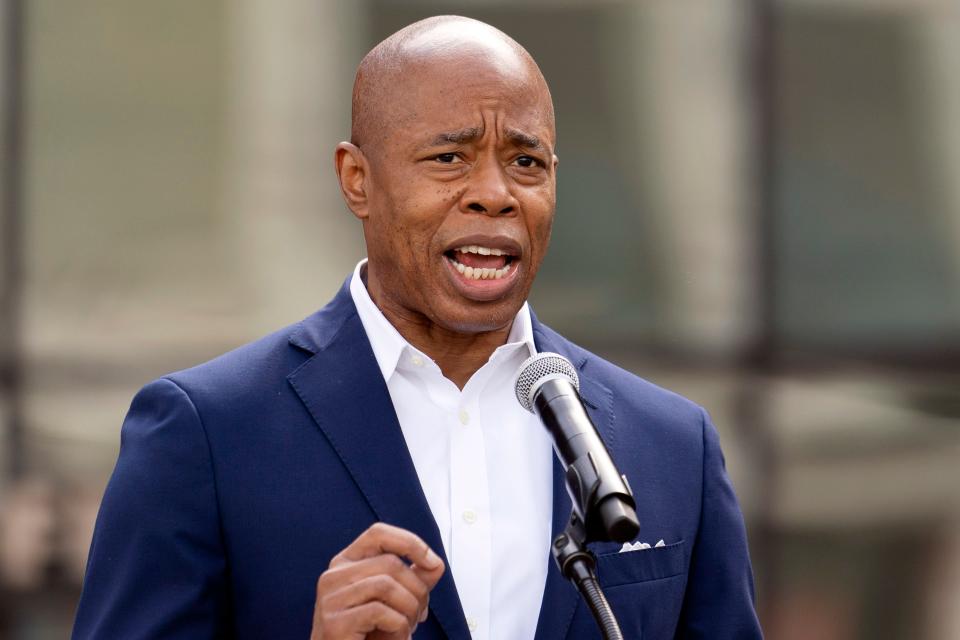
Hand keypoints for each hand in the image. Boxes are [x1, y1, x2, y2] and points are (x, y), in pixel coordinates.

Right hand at [310, 522, 445, 638]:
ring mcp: (330, 599)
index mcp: (345, 563)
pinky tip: (395, 637)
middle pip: (390, 563)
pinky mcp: (334, 623)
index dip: (409, 542)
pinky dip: (399, 626)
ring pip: (387, 585)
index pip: (378, 534)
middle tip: (420, 614)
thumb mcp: (393, 602)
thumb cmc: (365, 634)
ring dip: (409, 609)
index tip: (433, 562)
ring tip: (408, 628)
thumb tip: (435, 565)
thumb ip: (413, 580)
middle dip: (417, 589)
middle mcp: (333, 576)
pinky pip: (380, 612)